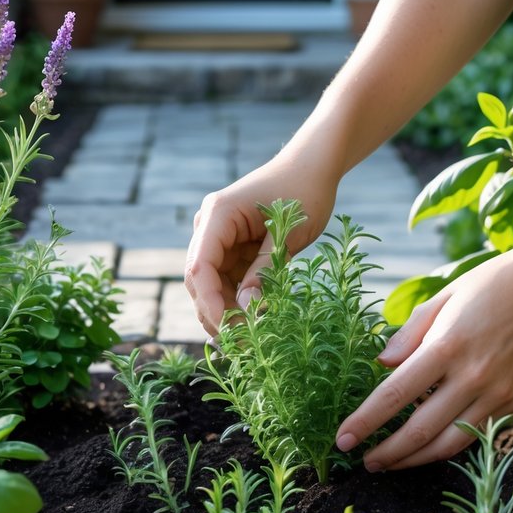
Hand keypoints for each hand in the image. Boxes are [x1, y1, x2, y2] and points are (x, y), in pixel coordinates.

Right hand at [185, 157, 335, 335]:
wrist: (312, 166)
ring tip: (247, 341)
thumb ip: (265, 271)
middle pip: (199, 279)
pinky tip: (251, 323)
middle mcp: (210, 226)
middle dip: (215, 312)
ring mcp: (218, 237)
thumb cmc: (304, 191)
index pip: (200, 267)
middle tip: (241, 345)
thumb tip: (246, 310)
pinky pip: (227, 279)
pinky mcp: (231, 247)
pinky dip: (236, 301)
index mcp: (218, 215)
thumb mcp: (289, 234)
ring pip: (211, 284)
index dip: (210, 302)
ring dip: (225, 311)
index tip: (230, 329)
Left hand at [335, 246, 512, 468]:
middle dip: (386, 453)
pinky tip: (427, 447)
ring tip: (390, 463)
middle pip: (419, 430)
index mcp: (446, 346)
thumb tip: (382, 365)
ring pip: (448, 444)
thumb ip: (408, 334)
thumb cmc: (488, 285)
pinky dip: (448, 446)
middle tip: (363, 461)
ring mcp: (497, 393)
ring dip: (414, 460)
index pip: (395, 395)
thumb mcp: (441, 297)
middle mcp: (472, 376)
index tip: (343, 439)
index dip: (365, 422)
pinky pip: (475, 434)